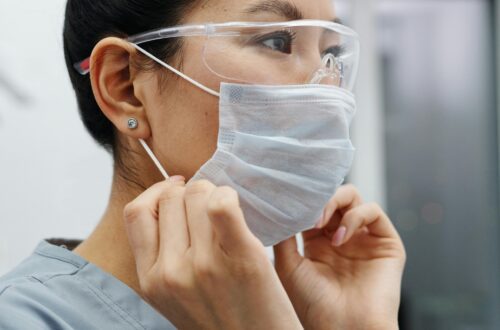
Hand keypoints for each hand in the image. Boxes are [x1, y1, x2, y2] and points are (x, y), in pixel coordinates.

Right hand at [123, 177, 302, 329]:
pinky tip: (239, 206)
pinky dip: (229, 196)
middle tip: (210, 204)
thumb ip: (164, 257)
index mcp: (150, 280)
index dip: (157, 193)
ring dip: (214, 192)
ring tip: (228, 210)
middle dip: (190, 191)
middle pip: (171, 197)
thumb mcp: (176, 297)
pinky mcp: (240, 258)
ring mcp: (204, 265)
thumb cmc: (221, 322)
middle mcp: (170, 272)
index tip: (177, 191)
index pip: (137, 212)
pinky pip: (222, 205)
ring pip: (198, 193)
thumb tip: (171, 200)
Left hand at [273, 184, 405, 329]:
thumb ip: (284, 235)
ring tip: (319, 222)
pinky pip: (373, 211)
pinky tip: (340, 238)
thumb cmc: (312, 305)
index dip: (301, 200)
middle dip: (318, 198)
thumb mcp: (288, 266)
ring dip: (334, 202)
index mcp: (317, 242)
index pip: (312, 207)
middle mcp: (340, 237)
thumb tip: (277, 208)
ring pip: (352, 197)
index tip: (287, 198)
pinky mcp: (386, 242)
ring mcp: (363, 239)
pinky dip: (355, 216)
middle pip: (332, 197)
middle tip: (306, 211)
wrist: (343, 329)